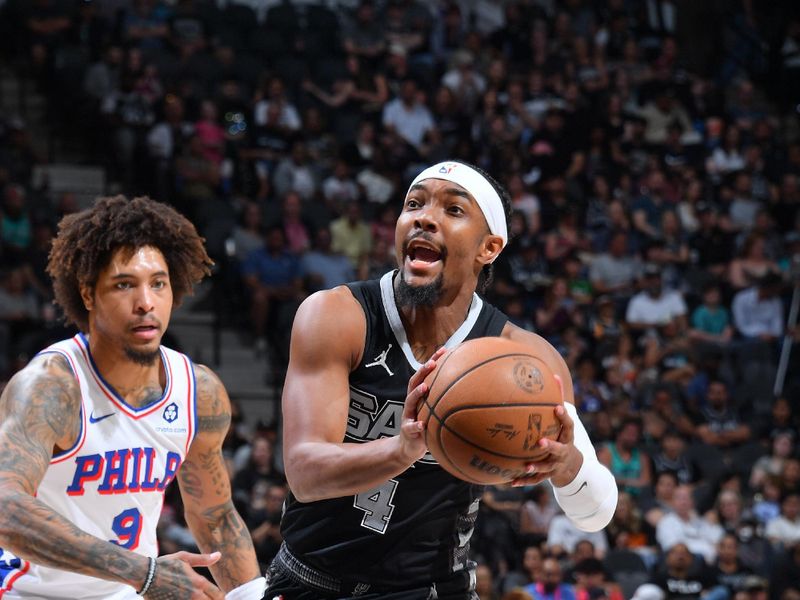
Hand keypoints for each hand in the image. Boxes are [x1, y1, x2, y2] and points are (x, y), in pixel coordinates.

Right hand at [146, 551, 223, 599]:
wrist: (144, 575)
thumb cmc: (164, 564)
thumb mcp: (184, 558)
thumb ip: (203, 559)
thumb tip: (219, 555)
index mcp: (199, 582)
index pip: (218, 595)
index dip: (221, 597)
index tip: (220, 596)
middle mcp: (194, 595)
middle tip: (211, 597)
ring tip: (201, 598)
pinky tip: (189, 599)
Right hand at [398, 347, 446, 462]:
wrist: (409, 448)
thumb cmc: (427, 427)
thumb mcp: (437, 414)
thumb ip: (449, 403)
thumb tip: (475, 393)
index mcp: (420, 396)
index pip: (425, 374)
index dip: (433, 361)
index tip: (444, 349)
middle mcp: (412, 403)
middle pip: (414, 382)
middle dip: (422, 371)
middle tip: (432, 363)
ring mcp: (408, 415)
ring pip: (409, 401)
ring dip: (416, 393)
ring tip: (424, 387)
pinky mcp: (407, 431)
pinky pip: (410, 427)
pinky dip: (415, 426)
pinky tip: (422, 425)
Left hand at [512, 405, 582, 488]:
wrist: (571, 464)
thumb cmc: (562, 434)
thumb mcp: (563, 420)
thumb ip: (558, 398)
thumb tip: (553, 375)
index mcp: (567, 436)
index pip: (569, 425)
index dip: (564, 417)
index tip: (557, 407)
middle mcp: (563, 451)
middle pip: (559, 450)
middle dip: (551, 447)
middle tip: (540, 442)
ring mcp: (555, 464)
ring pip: (547, 467)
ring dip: (537, 467)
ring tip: (526, 466)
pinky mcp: (547, 475)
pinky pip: (535, 480)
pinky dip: (524, 481)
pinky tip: (511, 482)